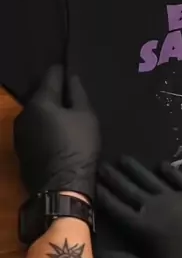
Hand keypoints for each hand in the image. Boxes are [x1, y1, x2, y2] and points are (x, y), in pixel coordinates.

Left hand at [13, 65, 99, 201]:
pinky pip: (34, 130)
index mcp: (40, 101)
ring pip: (36, 113)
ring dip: (48, 112)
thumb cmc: (78, 147)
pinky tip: (57, 135)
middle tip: (73, 97)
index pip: (51, 75)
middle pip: (41, 95)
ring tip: (66, 118)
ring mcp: (19, 133)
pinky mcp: (20, 149)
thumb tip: (72, 77)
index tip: (73, 70)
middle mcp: (24, 113)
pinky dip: (44, 127)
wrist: (62, 187)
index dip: (64, 71)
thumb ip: (78, 93)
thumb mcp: (87, 116)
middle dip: (55, 94)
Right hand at [97, 156, 181, 257]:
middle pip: (130, 189)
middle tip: (100, 164)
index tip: (88, 182)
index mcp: (145, 227)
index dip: (101, 195)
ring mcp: (178, 197)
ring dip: (136, 169)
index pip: (116, 208)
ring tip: (122, 158)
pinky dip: (168, 170)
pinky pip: (178, 178)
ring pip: (151, 179)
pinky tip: (160, 164)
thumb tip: (98, 257)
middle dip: (114, 177)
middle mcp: (158, 206)